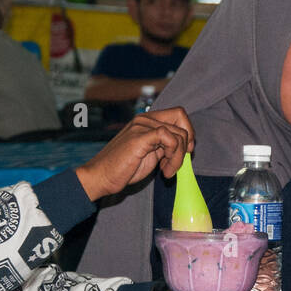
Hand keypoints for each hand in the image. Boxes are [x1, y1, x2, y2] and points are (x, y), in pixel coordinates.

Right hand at [75, 107, 194, 201]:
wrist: (101, 177)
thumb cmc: (124, 168)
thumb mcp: (151, 154)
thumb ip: (166, 146)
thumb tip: (188, 146)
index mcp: (147, 121)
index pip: (178, 114)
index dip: (188, 131)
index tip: (186, 152)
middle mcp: (144, 119)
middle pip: (181, 117)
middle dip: (187, 143)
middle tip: (177, 161)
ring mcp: (141, 126)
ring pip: (179, 133)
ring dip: (179, 158)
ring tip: (167, 171)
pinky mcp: (140, 137)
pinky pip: (170, 139)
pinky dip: (174, 158)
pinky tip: (164, 171)